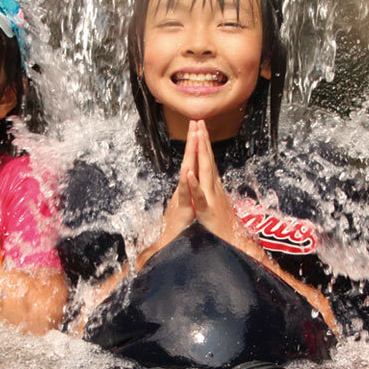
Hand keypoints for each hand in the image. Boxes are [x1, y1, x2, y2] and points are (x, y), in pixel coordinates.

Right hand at [138, 122, 198, 267]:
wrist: (168, 247)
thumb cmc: (178, 230)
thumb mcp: (187, 210)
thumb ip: (189, 196)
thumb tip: (191, 185)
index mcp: (187, 189)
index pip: (194, 163)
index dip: (197, 146)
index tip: (200, 128)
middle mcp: (184, 190)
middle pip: (190, 162)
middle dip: (193, 141)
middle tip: (195, 122)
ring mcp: (183, 198)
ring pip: (187, 173)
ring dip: (190, 155)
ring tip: (194, 137)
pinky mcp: (184, 210)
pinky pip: (186, 195)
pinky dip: (187, 183)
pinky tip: (187, 172)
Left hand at [186, 120, 239, 240]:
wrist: (231, 244)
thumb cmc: (222, 226)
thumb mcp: (217, 203)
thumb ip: (213, 190)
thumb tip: (212, 178)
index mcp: (214, 185)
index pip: (208, 160)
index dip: (204, 142)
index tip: (200, 126)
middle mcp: (214, 187)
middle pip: (208, 159)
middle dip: (203, 139)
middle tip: (199, 121)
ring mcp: (212, 197)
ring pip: (206, 171)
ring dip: (201, 153)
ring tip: (198, 136)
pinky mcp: (206, 210)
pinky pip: (200, 196)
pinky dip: (194, 185)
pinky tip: (189, 173)